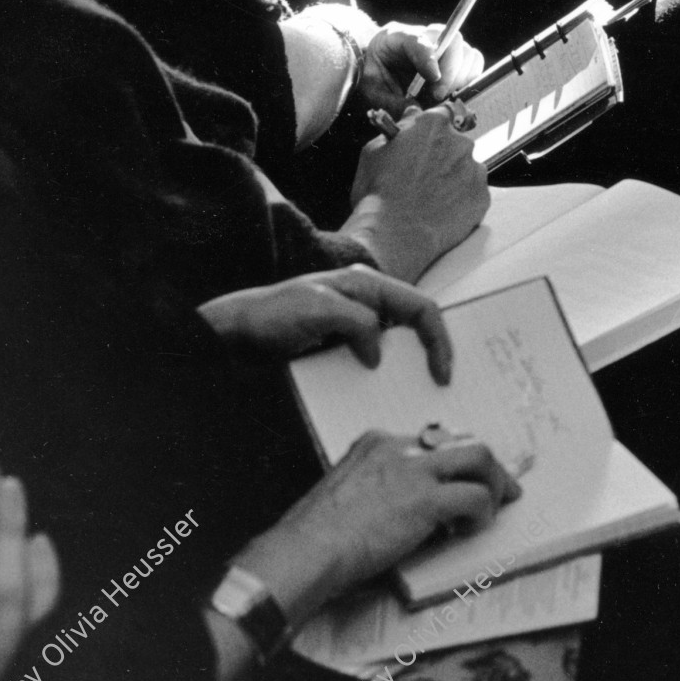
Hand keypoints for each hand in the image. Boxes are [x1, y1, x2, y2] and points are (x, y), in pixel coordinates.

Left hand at [197, 265, 452, 383]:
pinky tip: (384, 396)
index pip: (420, 306)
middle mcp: (366, 300)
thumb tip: (378, 354)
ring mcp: (355, 322)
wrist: (236, 335)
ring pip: (397, 344)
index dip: (438, 338)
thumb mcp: (317, 311)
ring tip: (417, 395)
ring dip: (409, 368)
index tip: (442, 372)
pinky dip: (385, 376)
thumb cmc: (271, 315)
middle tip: (443, 385)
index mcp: (366, 284)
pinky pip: (375, 358)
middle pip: (415, 324)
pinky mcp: (343, 343)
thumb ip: (357, 323)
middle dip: (432, 352)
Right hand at [234, 430, 520, 622]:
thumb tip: (410, 515)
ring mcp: (414, 470)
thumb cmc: (317, 535)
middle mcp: (399, 447)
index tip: (463, 481)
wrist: (307, 549)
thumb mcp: (348, 495)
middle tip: (501, 490)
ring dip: (494, 485)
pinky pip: (474, 497)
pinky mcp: (425, 499)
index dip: (454, 464)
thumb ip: (379, 491)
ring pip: (479, 458)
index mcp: (376, 443)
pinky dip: (481, 514)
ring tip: (493, 510)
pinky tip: (469, 531)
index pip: (433, 442)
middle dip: (488, 466)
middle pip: (462, 442)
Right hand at [345, 106, 490, 280]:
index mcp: (432, 124)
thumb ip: (399, 128)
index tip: (428, 140)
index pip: (443, 114)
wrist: (394, 233)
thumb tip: (411, 117)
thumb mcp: (374, 150)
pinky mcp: (482, 196)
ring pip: (467, 168)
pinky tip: (442, 210)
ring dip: (454, 178)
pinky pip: (474, 193)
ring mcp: (474, 169)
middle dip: (443, 155)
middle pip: (456, 142)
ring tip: (431, 198)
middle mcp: (459, 142)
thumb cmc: (379, 193)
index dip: (434, 129)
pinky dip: (462, 200)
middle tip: (423, 176)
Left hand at [360, 22, 484, 113]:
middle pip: (453, 42)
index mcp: (397, 37)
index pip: (419, 40)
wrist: (376, 66)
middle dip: (450, 72)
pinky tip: (451, 93)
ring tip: (443, 95)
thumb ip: (390, 101)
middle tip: (437, 95)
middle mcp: (425, 36)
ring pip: (468, 53)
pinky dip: (468, 81)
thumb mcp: (372, 90)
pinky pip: (473, 65)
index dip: (429, 58)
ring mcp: (443, 46)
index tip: (433, 79)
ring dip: (461, 78)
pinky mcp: (455, 59)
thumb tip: (416, 112)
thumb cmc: (373, 75)